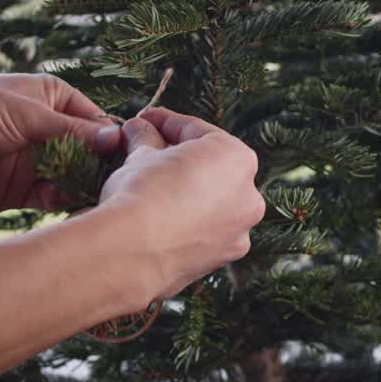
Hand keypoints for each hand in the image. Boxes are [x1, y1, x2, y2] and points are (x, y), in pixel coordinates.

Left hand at [0, 74, 121, 210]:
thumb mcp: (26, 113)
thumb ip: (70, 130)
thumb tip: (116, 139)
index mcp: (58, 102)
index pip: (99, 123)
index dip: (114, 141)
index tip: (129, 158)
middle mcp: (54, 133)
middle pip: (93, 155)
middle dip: (103, 169)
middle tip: (116, 184)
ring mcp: (40, 163)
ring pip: (76, 180)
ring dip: (84, 188)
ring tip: (95, 196)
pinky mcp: (25, 192)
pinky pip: (53, 200)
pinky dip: (61, 203)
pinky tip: (66, 204)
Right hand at [97, 108, 264, 302]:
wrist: (131, 252)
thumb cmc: (141, 192)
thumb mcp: (140, 155)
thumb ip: (145, 138)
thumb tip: (139, 130)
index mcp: (238, 158)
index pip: (196, 131)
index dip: (164, 123)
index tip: (143, 121)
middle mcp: (249, 196)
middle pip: (209, 168)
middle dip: (177, 159)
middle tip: (143, 153)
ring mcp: (239, 232)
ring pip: (209, 204)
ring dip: (184, 193)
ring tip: (150, 189)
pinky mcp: (221, 261)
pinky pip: (203, 232)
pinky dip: (185, 224)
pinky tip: (158, 221)